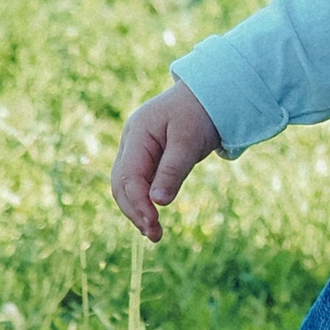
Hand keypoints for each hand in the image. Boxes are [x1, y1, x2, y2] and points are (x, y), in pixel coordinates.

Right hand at [111, 80, 221, 238]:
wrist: (208, 94)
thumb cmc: (199, 113)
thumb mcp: (189, 141)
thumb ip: (173, 170)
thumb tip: (158, 202)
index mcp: (138, 133)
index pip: (128, 176)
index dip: (137, 204)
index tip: (153, 224)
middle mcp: (131, 142)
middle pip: (121, 184)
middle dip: (134, 211)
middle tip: (154, 234)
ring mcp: (136, 149)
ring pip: (126, 186)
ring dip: (137, 210)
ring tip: (154, 233)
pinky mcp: (146, 157)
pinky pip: (138, 183)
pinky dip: (144, 201)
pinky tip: (153, 218)